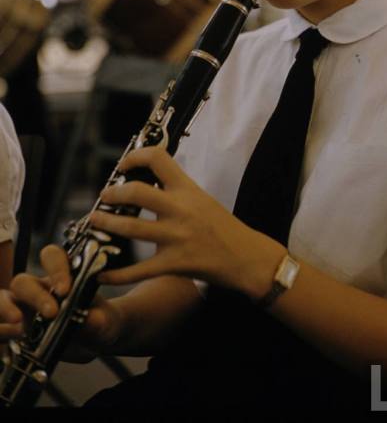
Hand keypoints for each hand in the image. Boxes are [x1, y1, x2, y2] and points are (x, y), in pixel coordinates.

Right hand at [0, 245, 123, 359]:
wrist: (93, 342)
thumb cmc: (98, 321)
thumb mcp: (102, 321)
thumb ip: (96, 320)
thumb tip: (89, 319)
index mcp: (61, 275)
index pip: (52, 257)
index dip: (56, 268)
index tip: (66, 289)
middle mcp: (38, 288)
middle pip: (23, 281)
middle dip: (34, 295)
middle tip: (51, 312)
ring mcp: (23, 308)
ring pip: (3, 299)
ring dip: (5, 308)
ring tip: (19, 324)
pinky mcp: (14, 330)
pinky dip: (1, 329)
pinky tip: (13, 336)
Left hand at [89, 147, 284, 298]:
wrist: (246, 257)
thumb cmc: (224, 227)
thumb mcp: (202, 198)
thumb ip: (177, 190)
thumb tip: (148, 180)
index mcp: (187, 189)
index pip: (158, 158)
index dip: (134, 157)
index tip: (123, 166)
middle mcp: (180, 209)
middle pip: (136, 192)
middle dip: (113, 193)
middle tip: (105, 196)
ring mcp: (175, 237)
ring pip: (130, 227)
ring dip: (107, 224)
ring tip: (95, 221)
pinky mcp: (173, 263)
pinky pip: (138, 270)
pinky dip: (117, 274)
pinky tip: (103, 273)